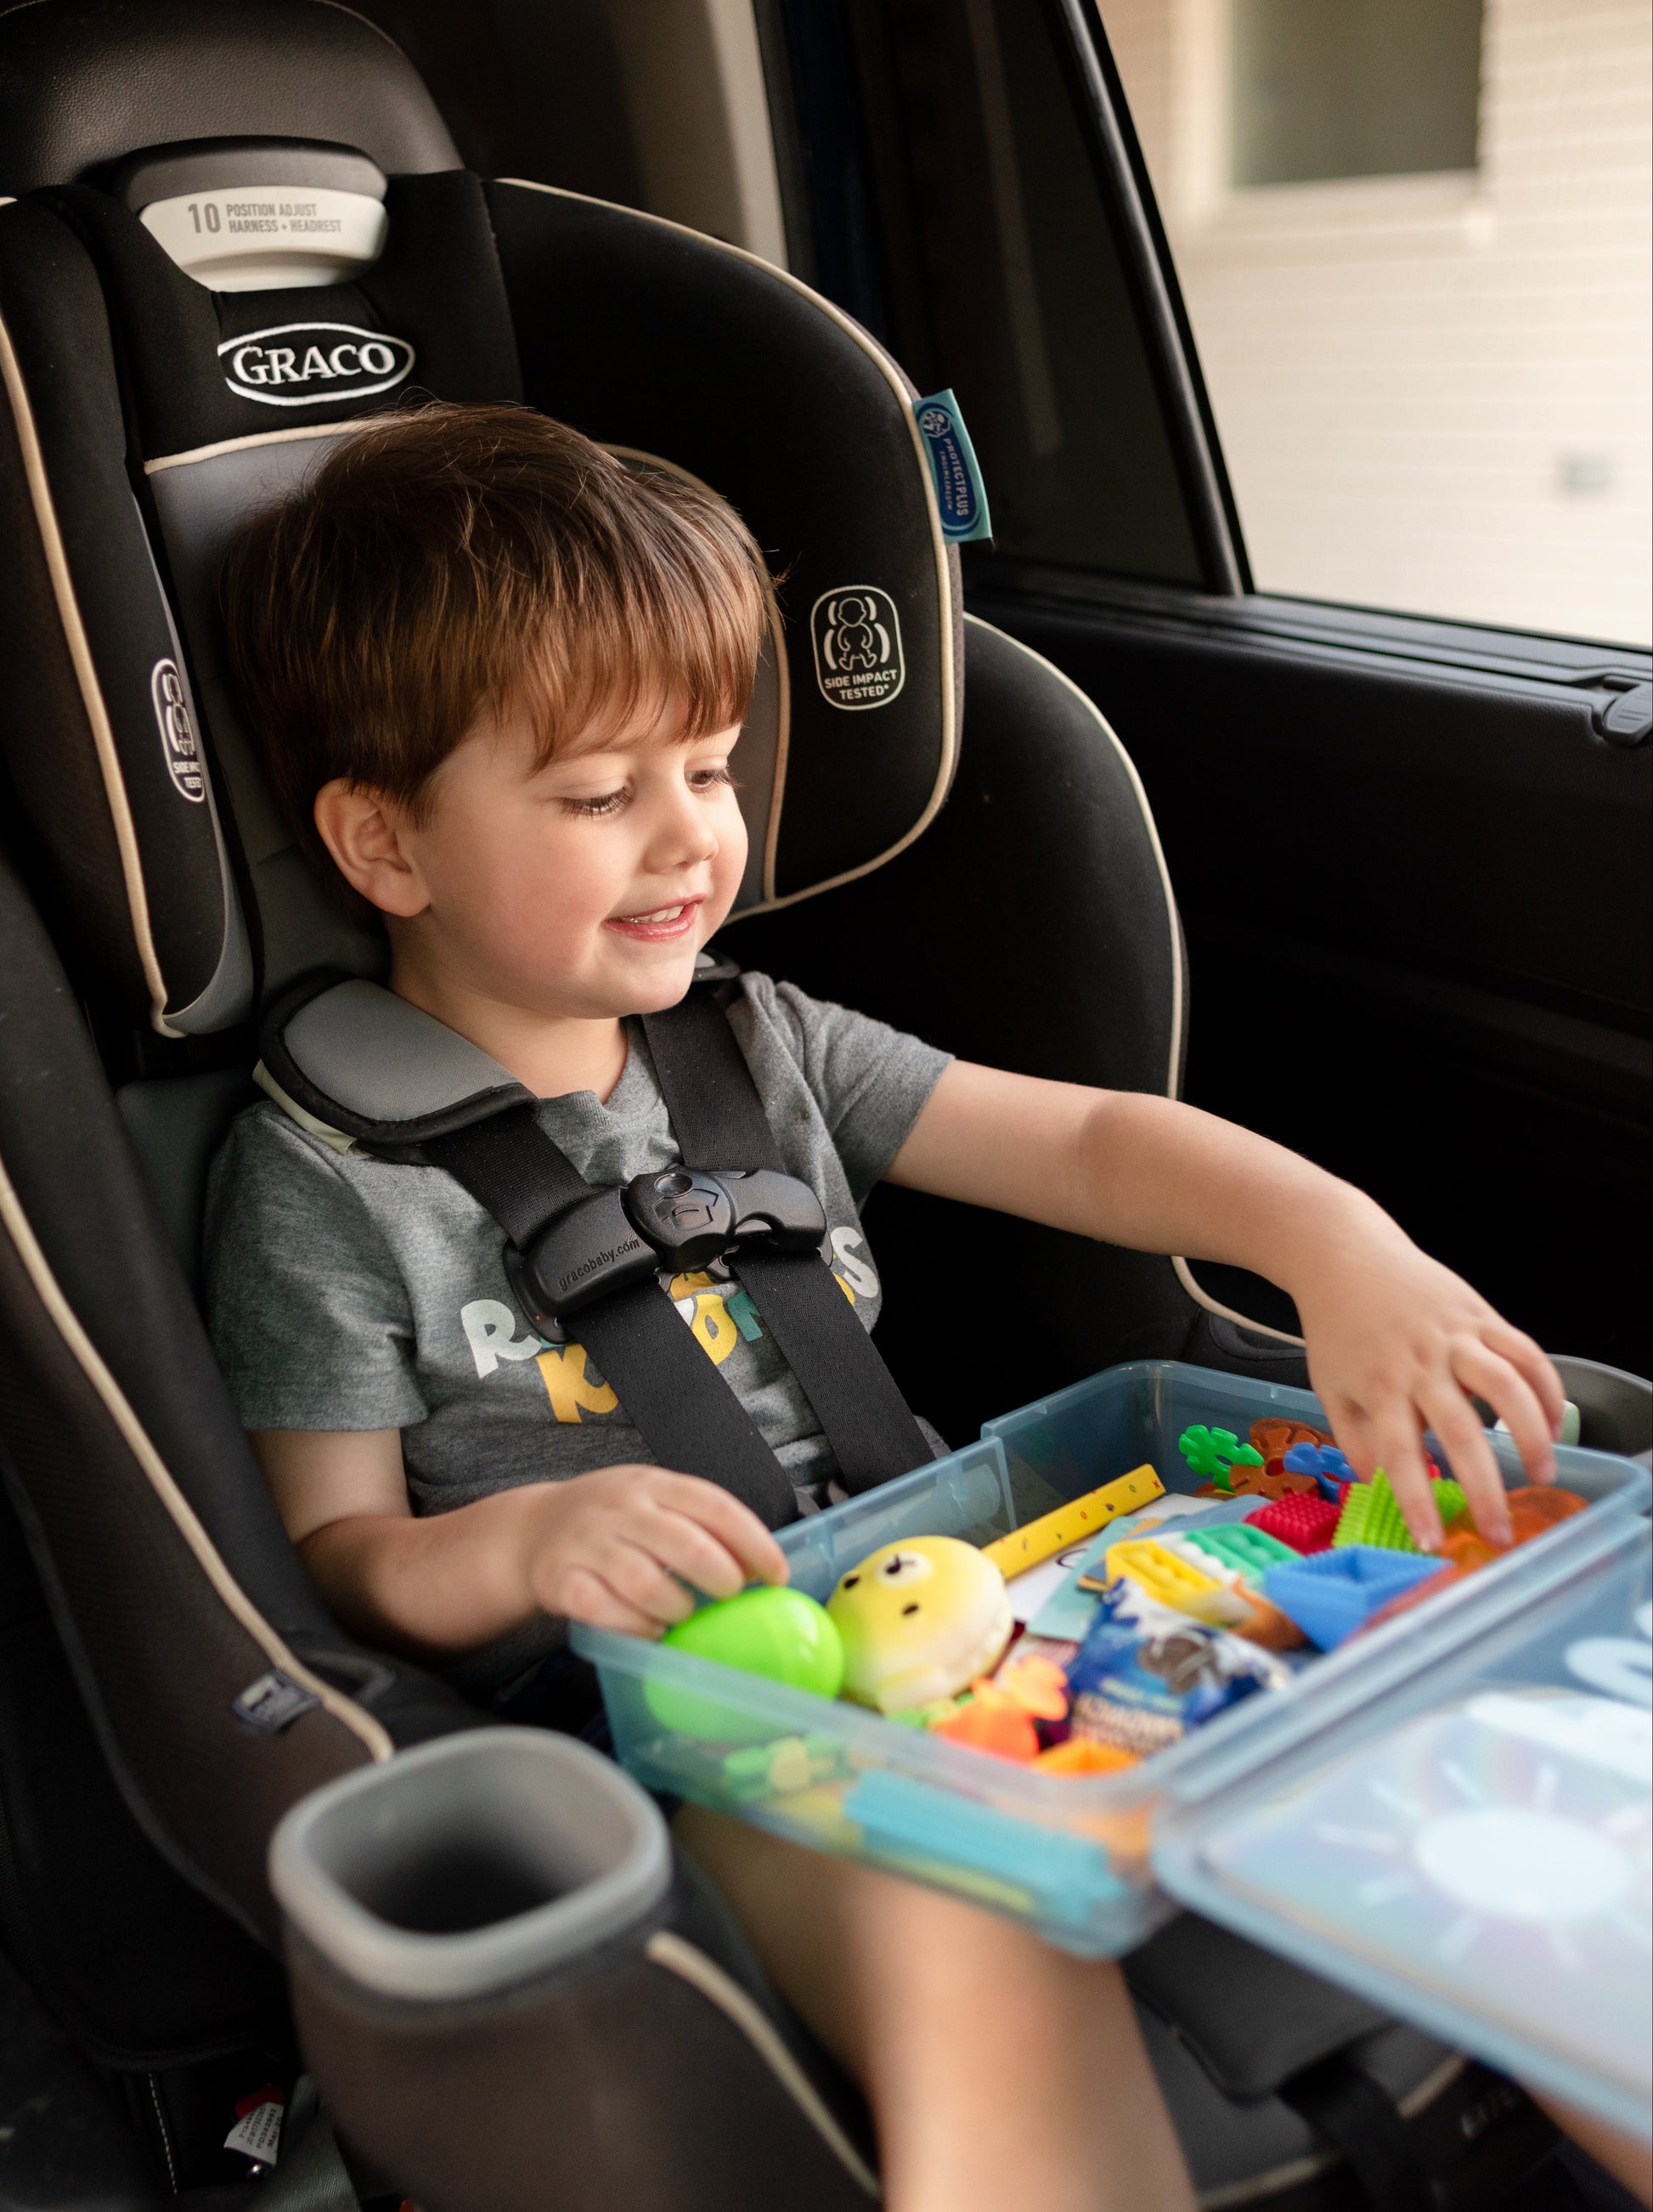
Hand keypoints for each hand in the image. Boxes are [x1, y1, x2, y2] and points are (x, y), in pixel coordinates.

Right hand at [518, 1465, 788, 1636]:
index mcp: (653, 1484)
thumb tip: (762, 1566)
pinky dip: (635, 1627)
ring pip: (647, 1583)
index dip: (754, 1542)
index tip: (778, 1575)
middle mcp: (621, 1509)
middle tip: (730, 1596)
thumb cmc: (612, 1520)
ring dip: (678, 1608)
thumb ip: (699, 1522)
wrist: (531, 1529)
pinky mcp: (561, 1581)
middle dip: (721, 1578)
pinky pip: (605, 1611)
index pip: (715, 1506)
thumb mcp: (653, 1500)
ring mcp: (588, 1544)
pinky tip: (649, 1629)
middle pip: (685, 1545)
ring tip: (684, 1614)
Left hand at [1293, 1226, 1565, 1550]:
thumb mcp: (1331, 1389)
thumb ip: (1356, 1442)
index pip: (1400, 1455)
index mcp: (1380, 1387)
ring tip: (1541, 1474)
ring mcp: (1456, 1336)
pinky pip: (1526, 1353)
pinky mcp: (1481, 1315)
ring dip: (1531, 1434)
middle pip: (1461, 1431)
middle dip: (1484, 1488)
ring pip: (1508, 1386)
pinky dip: (1545, 1388)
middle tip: (1500, 1531)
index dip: (1417, 1502)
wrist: (1344, 1256)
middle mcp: (1421, 1363)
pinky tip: (1551, 1421)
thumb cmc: (1338, 1328)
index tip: (1433, 1542)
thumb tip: (1380, 1490)